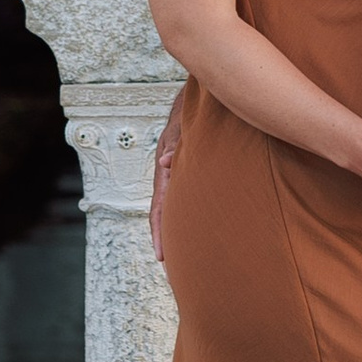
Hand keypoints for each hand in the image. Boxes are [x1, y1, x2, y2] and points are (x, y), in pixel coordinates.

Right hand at [148, 97, 184, 275]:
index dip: (159, 231)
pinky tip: (199, 226)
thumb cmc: (192, 109)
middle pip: (164, 212)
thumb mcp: (182, 124)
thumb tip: (165, 162)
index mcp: (164, 168)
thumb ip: (175, 142)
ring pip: (175, 205)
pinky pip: (186, 197)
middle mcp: (170, 173)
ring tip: (184, 253)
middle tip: (170, 266)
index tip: (161, 255)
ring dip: (177, 227)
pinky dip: (188, 213)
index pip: (158, 206)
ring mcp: (180, 172)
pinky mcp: (191, 169)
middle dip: (166, 238)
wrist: (203, 96)